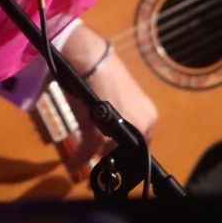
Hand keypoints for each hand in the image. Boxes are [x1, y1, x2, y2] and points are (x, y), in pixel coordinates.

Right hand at [58, 24, 157, 176]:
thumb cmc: (102, 74)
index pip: (139, 143)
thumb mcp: (117, 100)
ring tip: (82, 158)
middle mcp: (142, 123)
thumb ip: (121, 120)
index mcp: (148, 115)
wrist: (89, 58)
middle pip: (124, 151)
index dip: (123, 150)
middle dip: (108, 155)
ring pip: (107, 152)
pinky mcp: (101, 131)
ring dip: (94, 156)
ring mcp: (123, 128)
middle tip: (95, 155)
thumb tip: (111, 139)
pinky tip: (73, 164)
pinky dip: (80, 159)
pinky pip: (90, 151)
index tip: (111, 154)